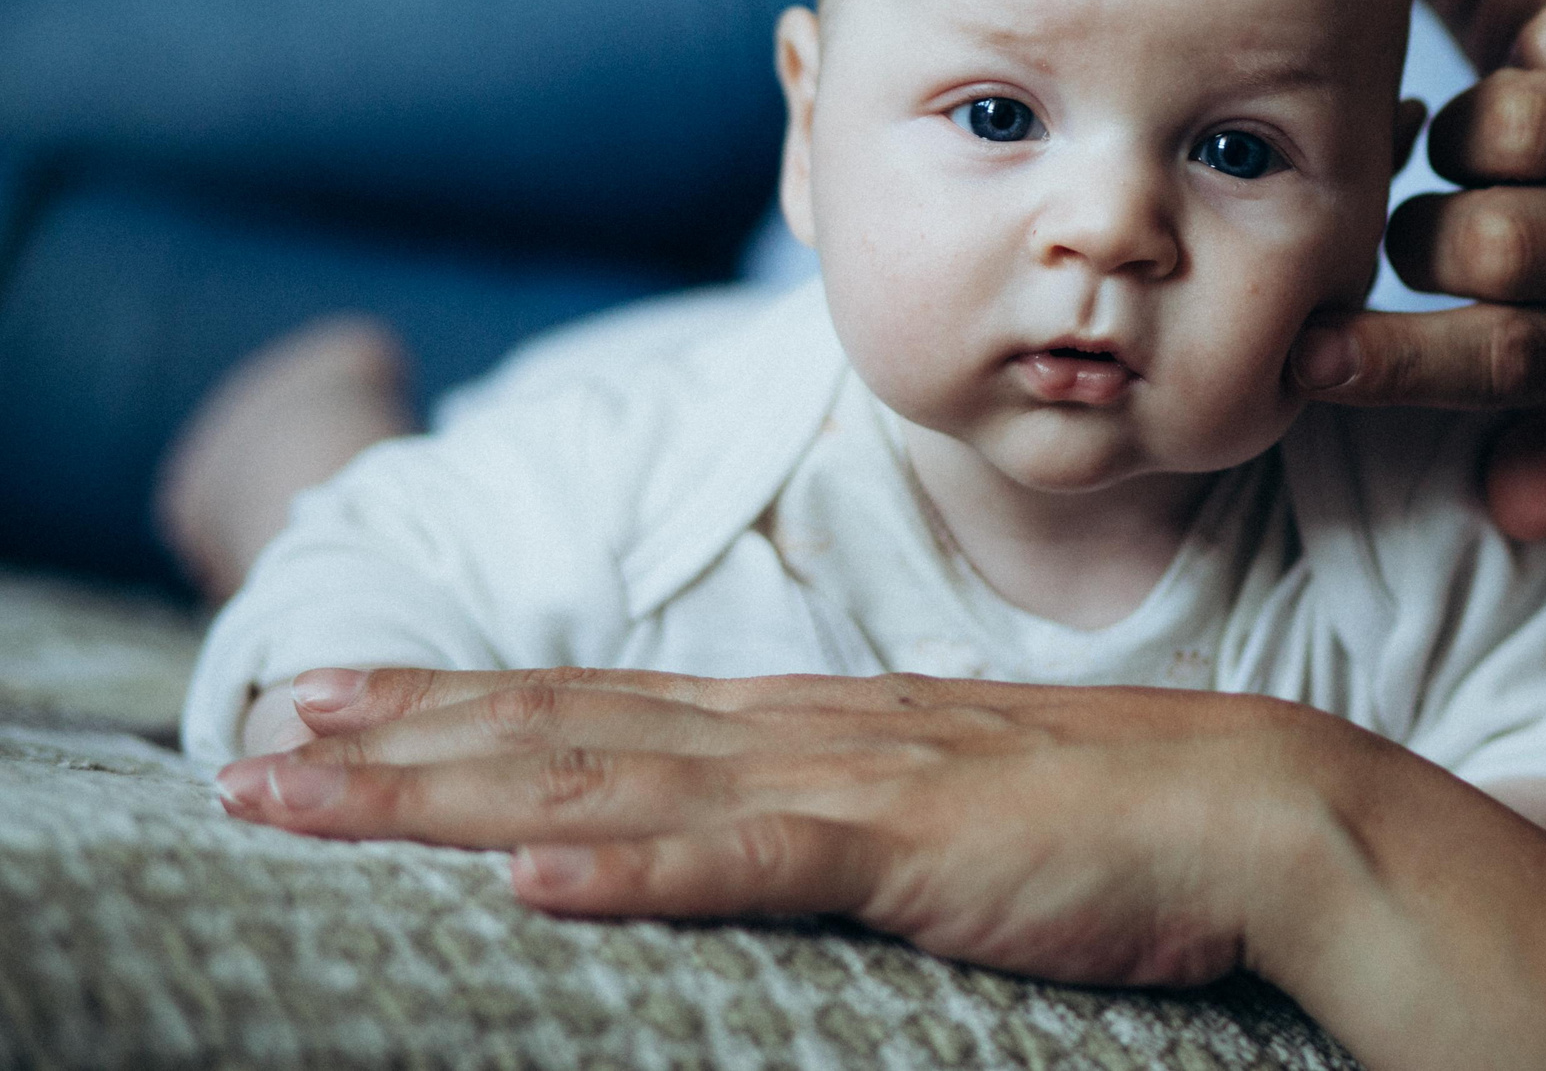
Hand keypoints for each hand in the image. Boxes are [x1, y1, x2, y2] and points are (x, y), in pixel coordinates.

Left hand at [212, 666, 1381, 989]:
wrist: (1255, 804)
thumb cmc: (1109, 820)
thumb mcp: (944, 808)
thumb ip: (845, 808)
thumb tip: (760, 829)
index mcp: (815, 722)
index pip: (606, 705)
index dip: (464, 704)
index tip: (340, 703)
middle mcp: (806, 729)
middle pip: (573, 726)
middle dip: (408, 739)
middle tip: (260, 742)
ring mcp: (853, 777)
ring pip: (615, 780)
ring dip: (451, 788)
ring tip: (312, 795)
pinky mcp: (910, 843)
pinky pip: (750, 859)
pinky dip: (631, 863)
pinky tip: (525, 872)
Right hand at [1293, 0, 1545, 540]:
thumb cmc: (1539, 187)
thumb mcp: (1539, 307)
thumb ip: (1522, 407)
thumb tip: (1520, 520)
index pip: (1513, 361)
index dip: (1402, 363)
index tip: (1306, 356)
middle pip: (1502, 248)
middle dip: (1425, 229)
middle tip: (1412, 212)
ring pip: (1517, 137)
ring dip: (1461, 132)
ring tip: (1465, 141)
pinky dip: (1517, 47)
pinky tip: (1524, 53)